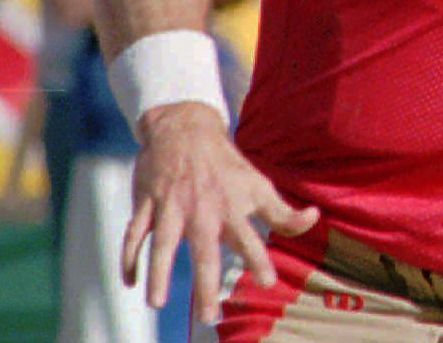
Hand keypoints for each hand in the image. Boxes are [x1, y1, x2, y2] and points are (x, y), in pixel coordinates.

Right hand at [124, 102, 317, 324]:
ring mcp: (170, 206)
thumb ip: (283, 211)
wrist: (185, 127)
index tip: (267, 281)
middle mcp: (201, 209)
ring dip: (157, 273)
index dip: (259, 258)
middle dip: (206, 282)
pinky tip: (129, 281)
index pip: (248, 238)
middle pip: (203, 250)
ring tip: (156, 302)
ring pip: (161, 243)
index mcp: (230, 207)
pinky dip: (128, 257)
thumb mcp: (259, 184)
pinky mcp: (146, 202)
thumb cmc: (227, 165)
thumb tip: (314, 218)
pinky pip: (133, 233)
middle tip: (208, 315)